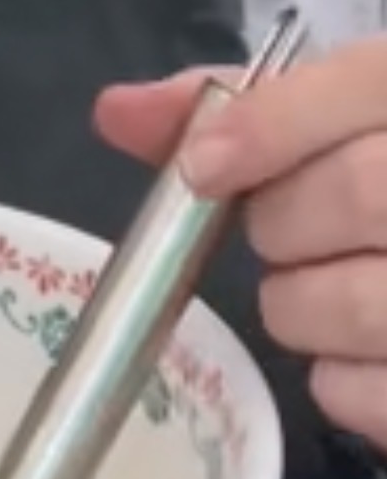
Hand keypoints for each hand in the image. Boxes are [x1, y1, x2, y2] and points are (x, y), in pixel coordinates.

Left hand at [96, 41, 386, 448]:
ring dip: (296, 304)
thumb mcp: (362, 122)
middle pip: (344, 196)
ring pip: (325, 302)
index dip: (269, 127)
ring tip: (334, 286)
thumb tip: (117, 111)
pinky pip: (339, 391)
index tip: (202, 167)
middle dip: (281, 222)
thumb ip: (259, 107)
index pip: (365, 87)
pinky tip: (364, 346)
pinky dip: (331, 376)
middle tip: (293, 230)